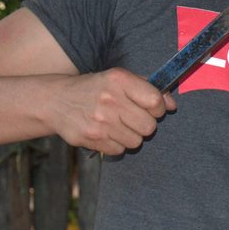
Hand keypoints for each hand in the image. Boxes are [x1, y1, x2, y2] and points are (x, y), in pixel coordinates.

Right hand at [51, 68, 175, 154]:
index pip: (155, 101)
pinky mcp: (91, 138)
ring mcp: (99, 121)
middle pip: (149, 126)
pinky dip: (116, 144)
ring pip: (136, 141)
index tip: (152, 108)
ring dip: (131, 136)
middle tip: (133, 118)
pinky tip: (107, 132)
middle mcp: (110, 99)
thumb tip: (172, 104)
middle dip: (145, 124)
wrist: (56, 101)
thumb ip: (148, 88)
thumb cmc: (94, 89)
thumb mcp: (119, 79)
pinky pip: (119, 150)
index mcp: (119, 80)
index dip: (158, 108)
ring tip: (118, 125)